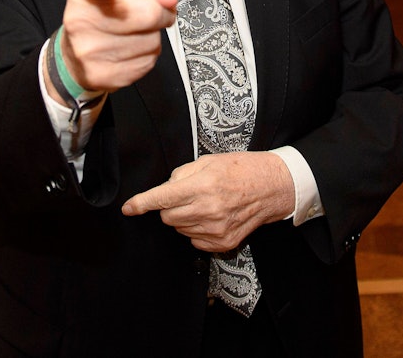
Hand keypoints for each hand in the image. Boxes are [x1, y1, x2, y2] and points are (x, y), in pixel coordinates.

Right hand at [58, 0, 177, 93]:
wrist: (78, 52)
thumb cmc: (109, 9)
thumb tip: (168, 1)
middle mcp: (81, 19)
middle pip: (148, 13)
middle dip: (159, 12)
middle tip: (148, 12)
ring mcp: (89, 50)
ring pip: (152, 41)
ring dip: (152, 35)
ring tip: (132, 31)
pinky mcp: (102, 75)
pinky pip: (148, 62)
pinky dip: (146, 54)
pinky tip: (129, 49)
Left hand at [122, 153, 294, 251]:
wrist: (273, 187)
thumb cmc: (243, 169)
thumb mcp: (210, 161)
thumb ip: (183, 174)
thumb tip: (166, 189)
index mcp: (203, 186)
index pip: (162, 198)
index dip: (141, 203)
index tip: (129, 208)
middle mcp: (208, 210)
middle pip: (168, 216)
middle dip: (170, 205)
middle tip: (188, 194)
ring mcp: (216, 229)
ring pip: (180, 229)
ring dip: (184, 217)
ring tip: (205, 203)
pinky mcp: (224, 242)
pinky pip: (194, 240)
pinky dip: (197, 229)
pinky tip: (213, 216)